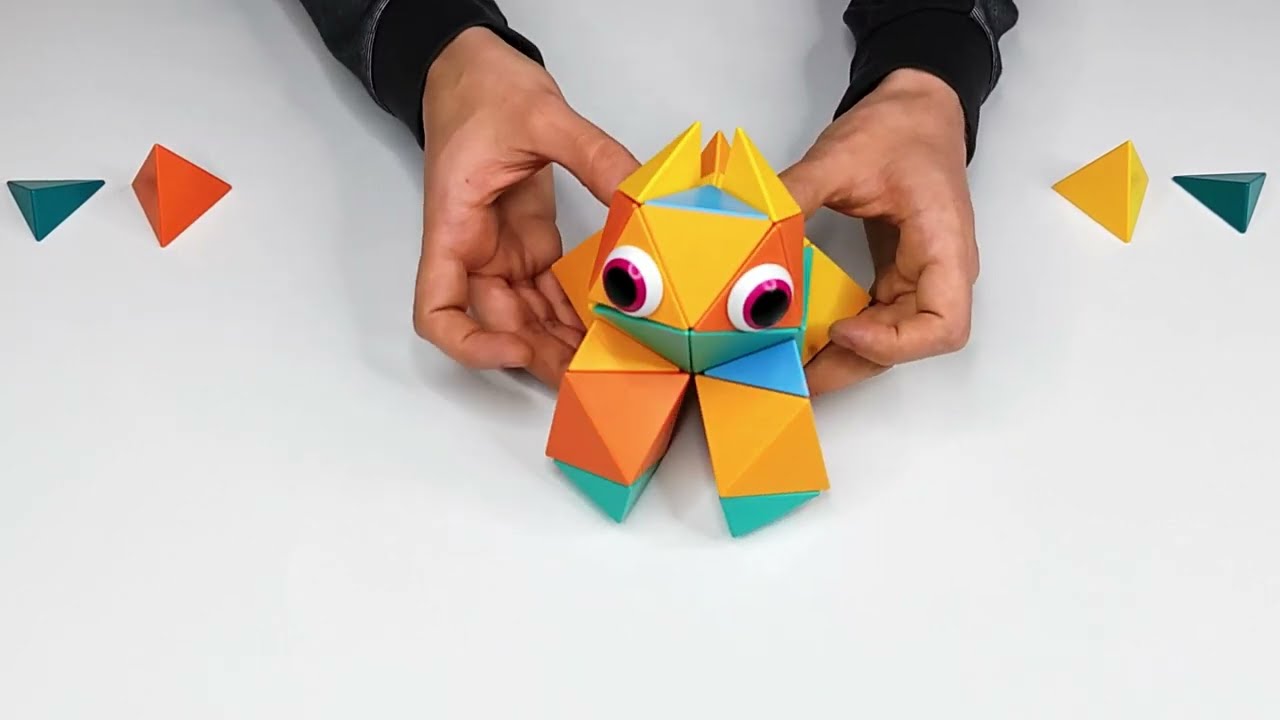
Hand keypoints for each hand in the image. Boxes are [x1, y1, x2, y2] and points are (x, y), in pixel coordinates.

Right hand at [414, 28, 639, 388]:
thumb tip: (639, 194)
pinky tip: (608, 324)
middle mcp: (474, 250)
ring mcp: (503, 251)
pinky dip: (574, 311)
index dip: (470, 343)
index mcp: (454, 226)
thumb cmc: (480, 89)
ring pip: (526, 315)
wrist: (471, 67)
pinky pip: (549, 291)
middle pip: (495, 324)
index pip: (437, 310)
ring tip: (606, 359)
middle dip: (539, 353)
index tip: (515, 347)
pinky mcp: (529, 243)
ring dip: (561, 339)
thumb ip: (593, 155)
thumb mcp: (541, 115)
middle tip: (588, 373)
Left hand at [782, 69, 978, 395]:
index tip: (842, 329)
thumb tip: (752, 228)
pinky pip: (873, 320)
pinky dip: (840, 336)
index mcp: (944, 246)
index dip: (893, 342)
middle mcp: (938, 274)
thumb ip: (798, 193)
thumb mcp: (843, 156)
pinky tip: (802, 340)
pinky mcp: (895, 278)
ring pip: (888, 340)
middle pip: (908, 345)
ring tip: (790, 367)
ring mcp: (918, 280)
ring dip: (842, 358)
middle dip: (851, 364)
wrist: (916, 108)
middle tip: (794, 375)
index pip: (943, 326)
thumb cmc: (899, 129)